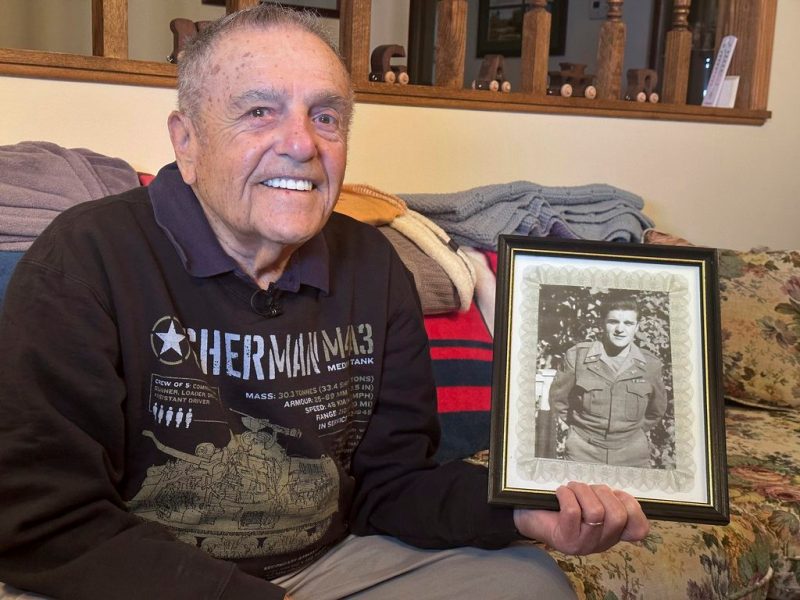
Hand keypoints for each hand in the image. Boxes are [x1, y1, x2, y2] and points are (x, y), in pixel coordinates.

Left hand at [513, 481, 648, 555]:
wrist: (529, 516)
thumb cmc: (561, 505)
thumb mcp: (589, 501)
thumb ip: (607, 499)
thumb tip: (620, 494)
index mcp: (612, 533)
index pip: (639, 529)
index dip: (633, 507)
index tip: (616, 494)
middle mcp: (601, 543)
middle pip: (618, 515)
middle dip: (602, 492)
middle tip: (585, 489)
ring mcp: (584, 544)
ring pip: (596, 512)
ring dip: (582, 491)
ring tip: (570, 490)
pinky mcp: (565, 540)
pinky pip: (573, 511)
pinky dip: (566, 495)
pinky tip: (559, 493)